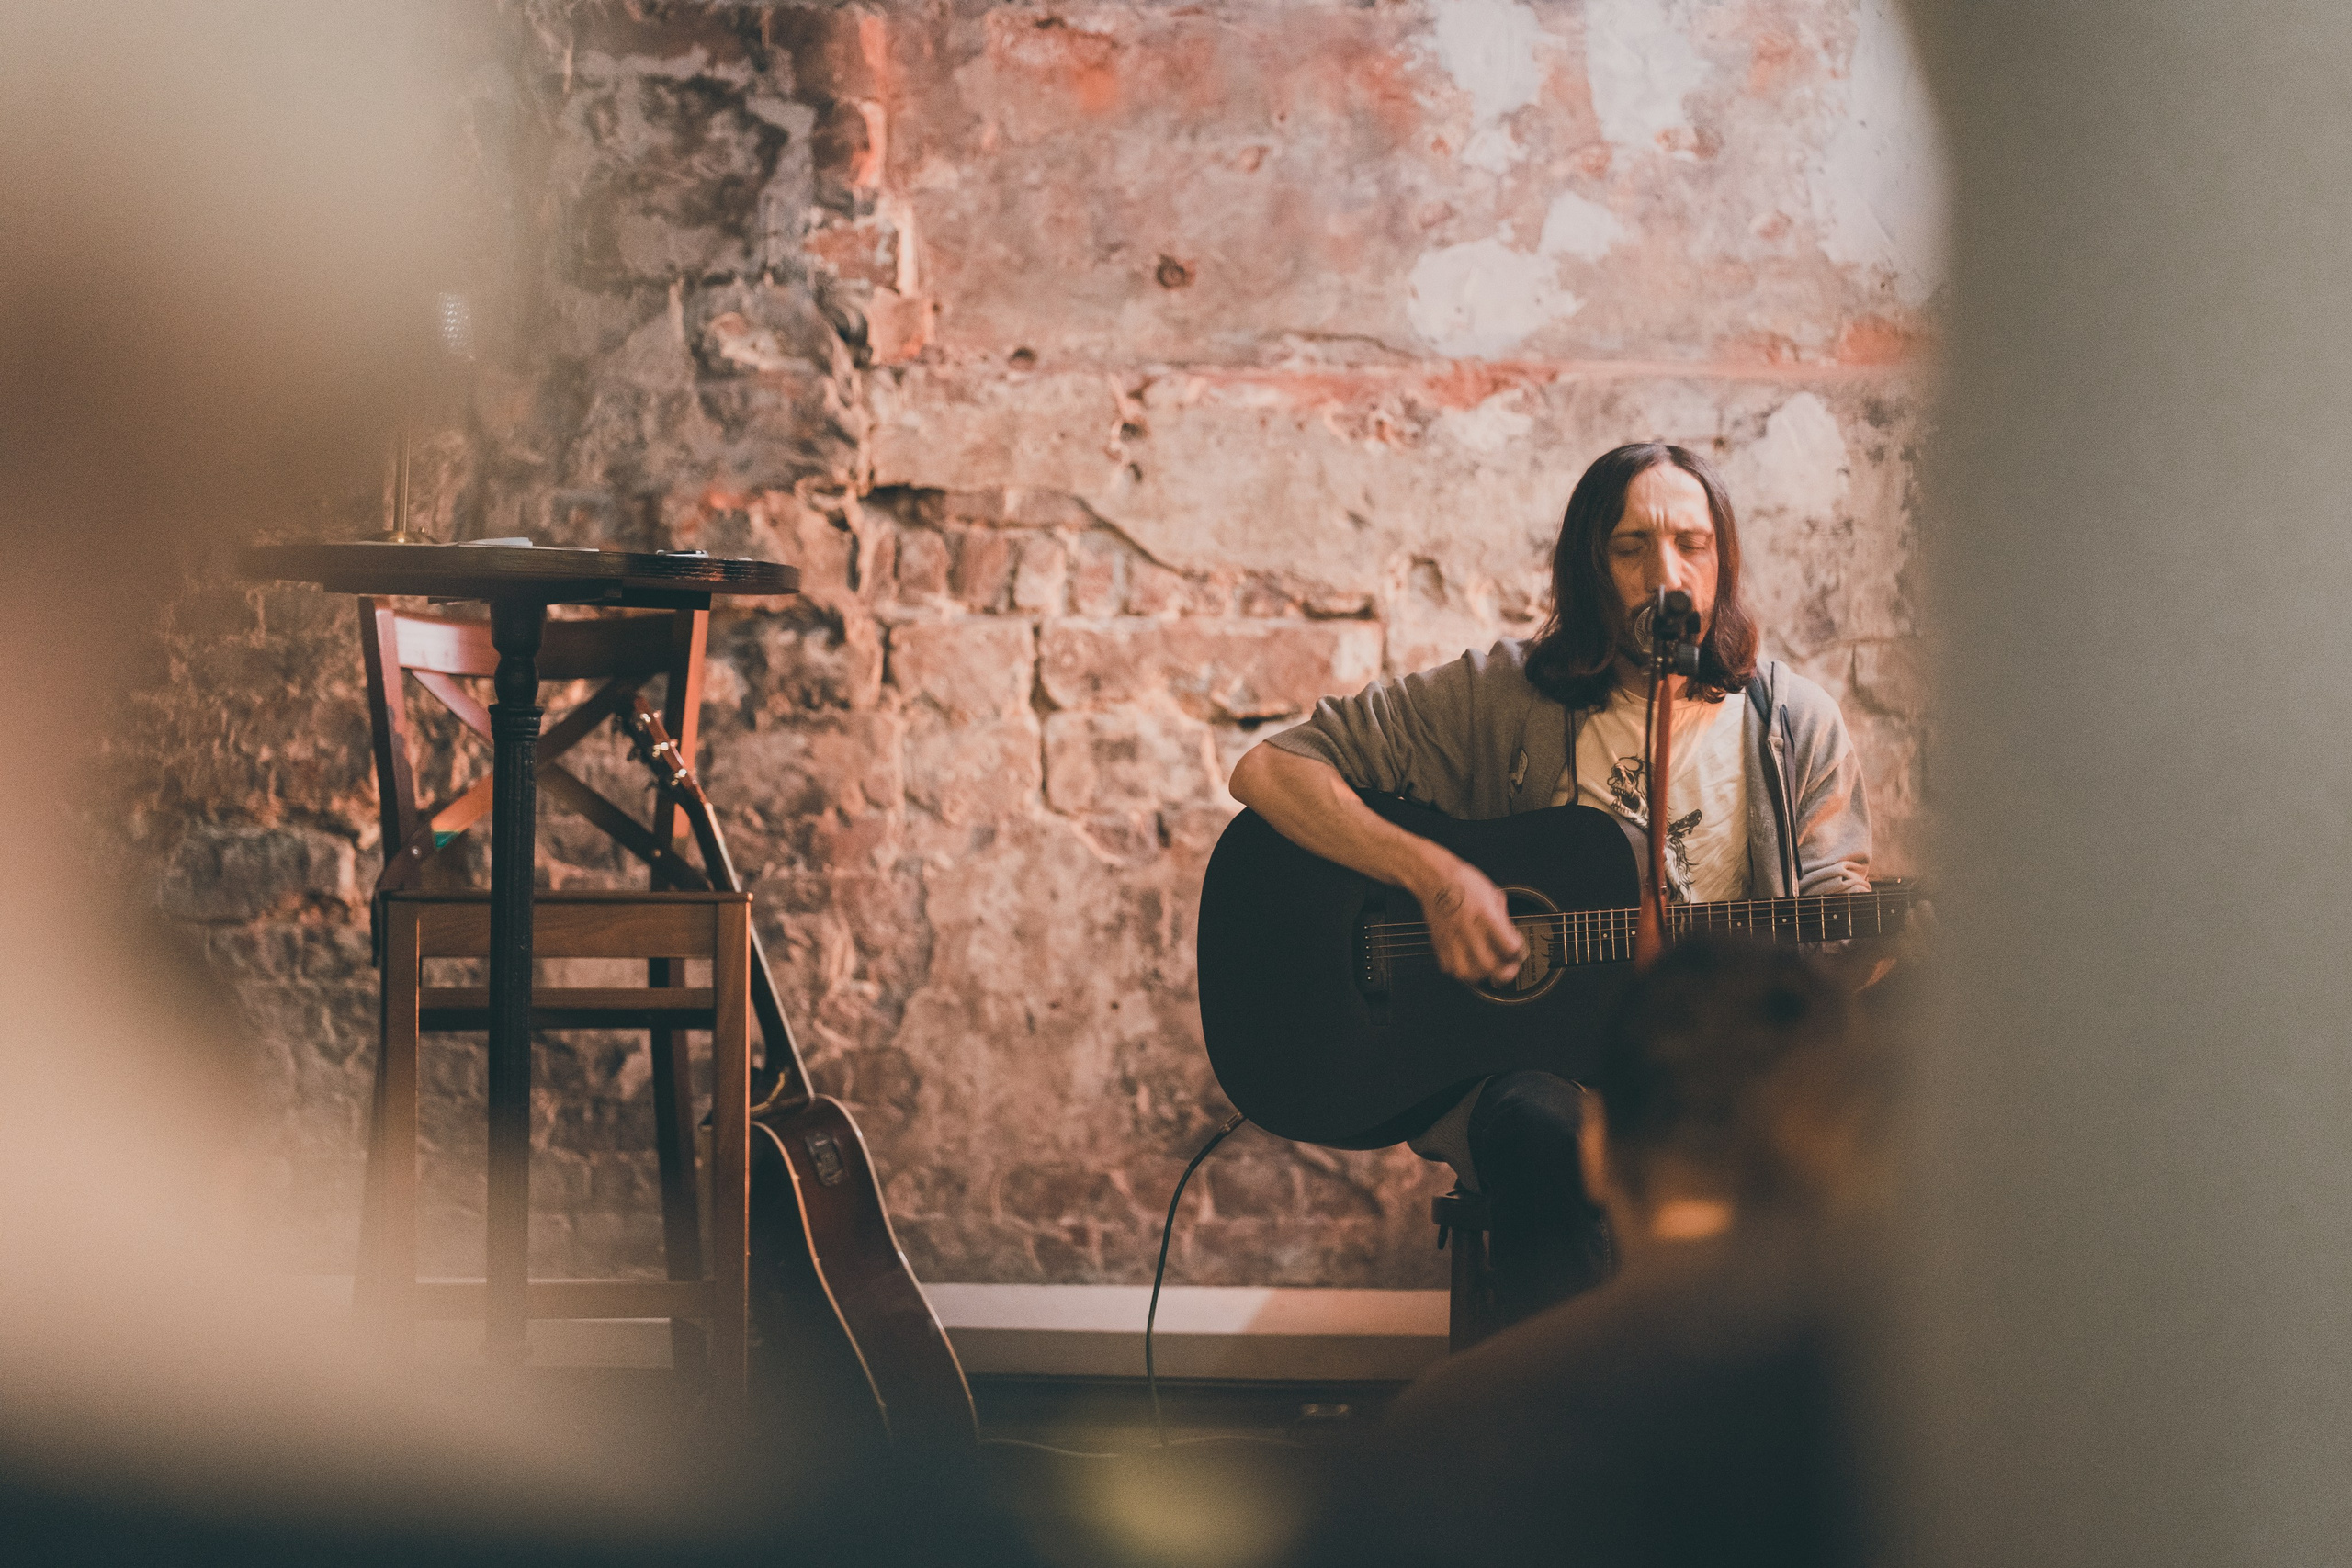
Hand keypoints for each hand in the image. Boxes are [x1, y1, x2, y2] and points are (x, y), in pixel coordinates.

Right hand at [1417, 857, 1526, 984]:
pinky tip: (1468, 961)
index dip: (1518, 951)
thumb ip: (1503, 920)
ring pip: (1467, 973)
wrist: (1435, 877)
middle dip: (1503, 970)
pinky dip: (1461, 970)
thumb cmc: (1464, 883)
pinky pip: (1450, 968)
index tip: (1517, 950)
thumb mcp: (1494, 895)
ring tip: (1487, 966)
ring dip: (1481, 974)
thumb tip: (1511, 939)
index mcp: (1485, 914)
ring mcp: (1451, 938)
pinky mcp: (1439, 943)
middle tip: (1507, 965)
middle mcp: (1468, 928)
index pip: (1509, 946)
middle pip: (1489, 965)